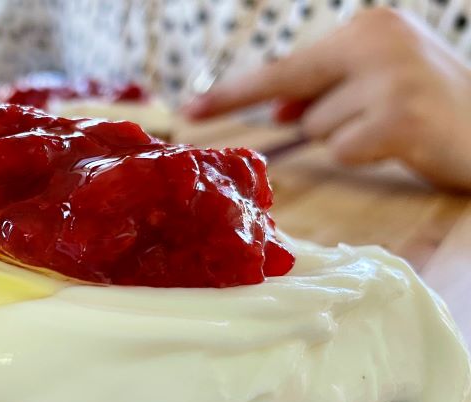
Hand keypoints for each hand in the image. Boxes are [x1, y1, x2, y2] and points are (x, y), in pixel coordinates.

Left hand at [184, 8, 470, 191]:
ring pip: (318, 126)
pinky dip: (365, 154)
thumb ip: (325, 92)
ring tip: (391, 126)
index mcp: (368, 28)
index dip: (236, 90)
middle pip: (290, 88)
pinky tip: (401, 141)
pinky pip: (345, 149)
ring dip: (344, 136)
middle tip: (204, 111)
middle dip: (257, 104)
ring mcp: (389, 77)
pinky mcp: (400, 116)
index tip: (190, 109)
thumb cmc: (431, 107)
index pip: (286, 65)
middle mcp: (377, 42)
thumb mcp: (376, 85)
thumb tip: (279, 112)